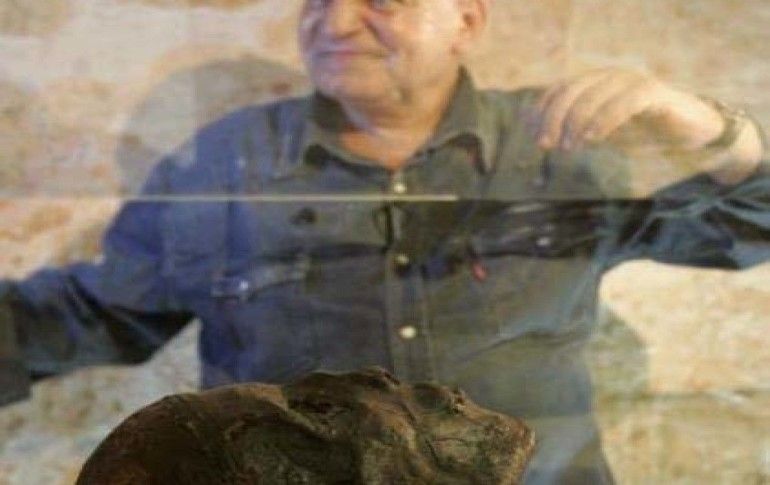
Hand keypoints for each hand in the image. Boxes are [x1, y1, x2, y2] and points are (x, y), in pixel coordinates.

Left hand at [527, 68, 725, 151]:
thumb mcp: (602, 133)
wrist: (689, 134)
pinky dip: (605, 119)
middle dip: (553, 118)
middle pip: (571, 90)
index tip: (533, 135)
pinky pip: (624, 102)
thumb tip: (543, 138)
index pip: (559, 90)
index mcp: (594, 83)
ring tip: (569, 147)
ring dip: (575, 122)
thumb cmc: (642, 133)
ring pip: (594, 95)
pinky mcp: (653, 92)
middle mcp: (610, 77)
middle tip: (546, 144)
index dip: (542, 111)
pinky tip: (592, 138)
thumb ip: (576, 131)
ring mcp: (631, 81)